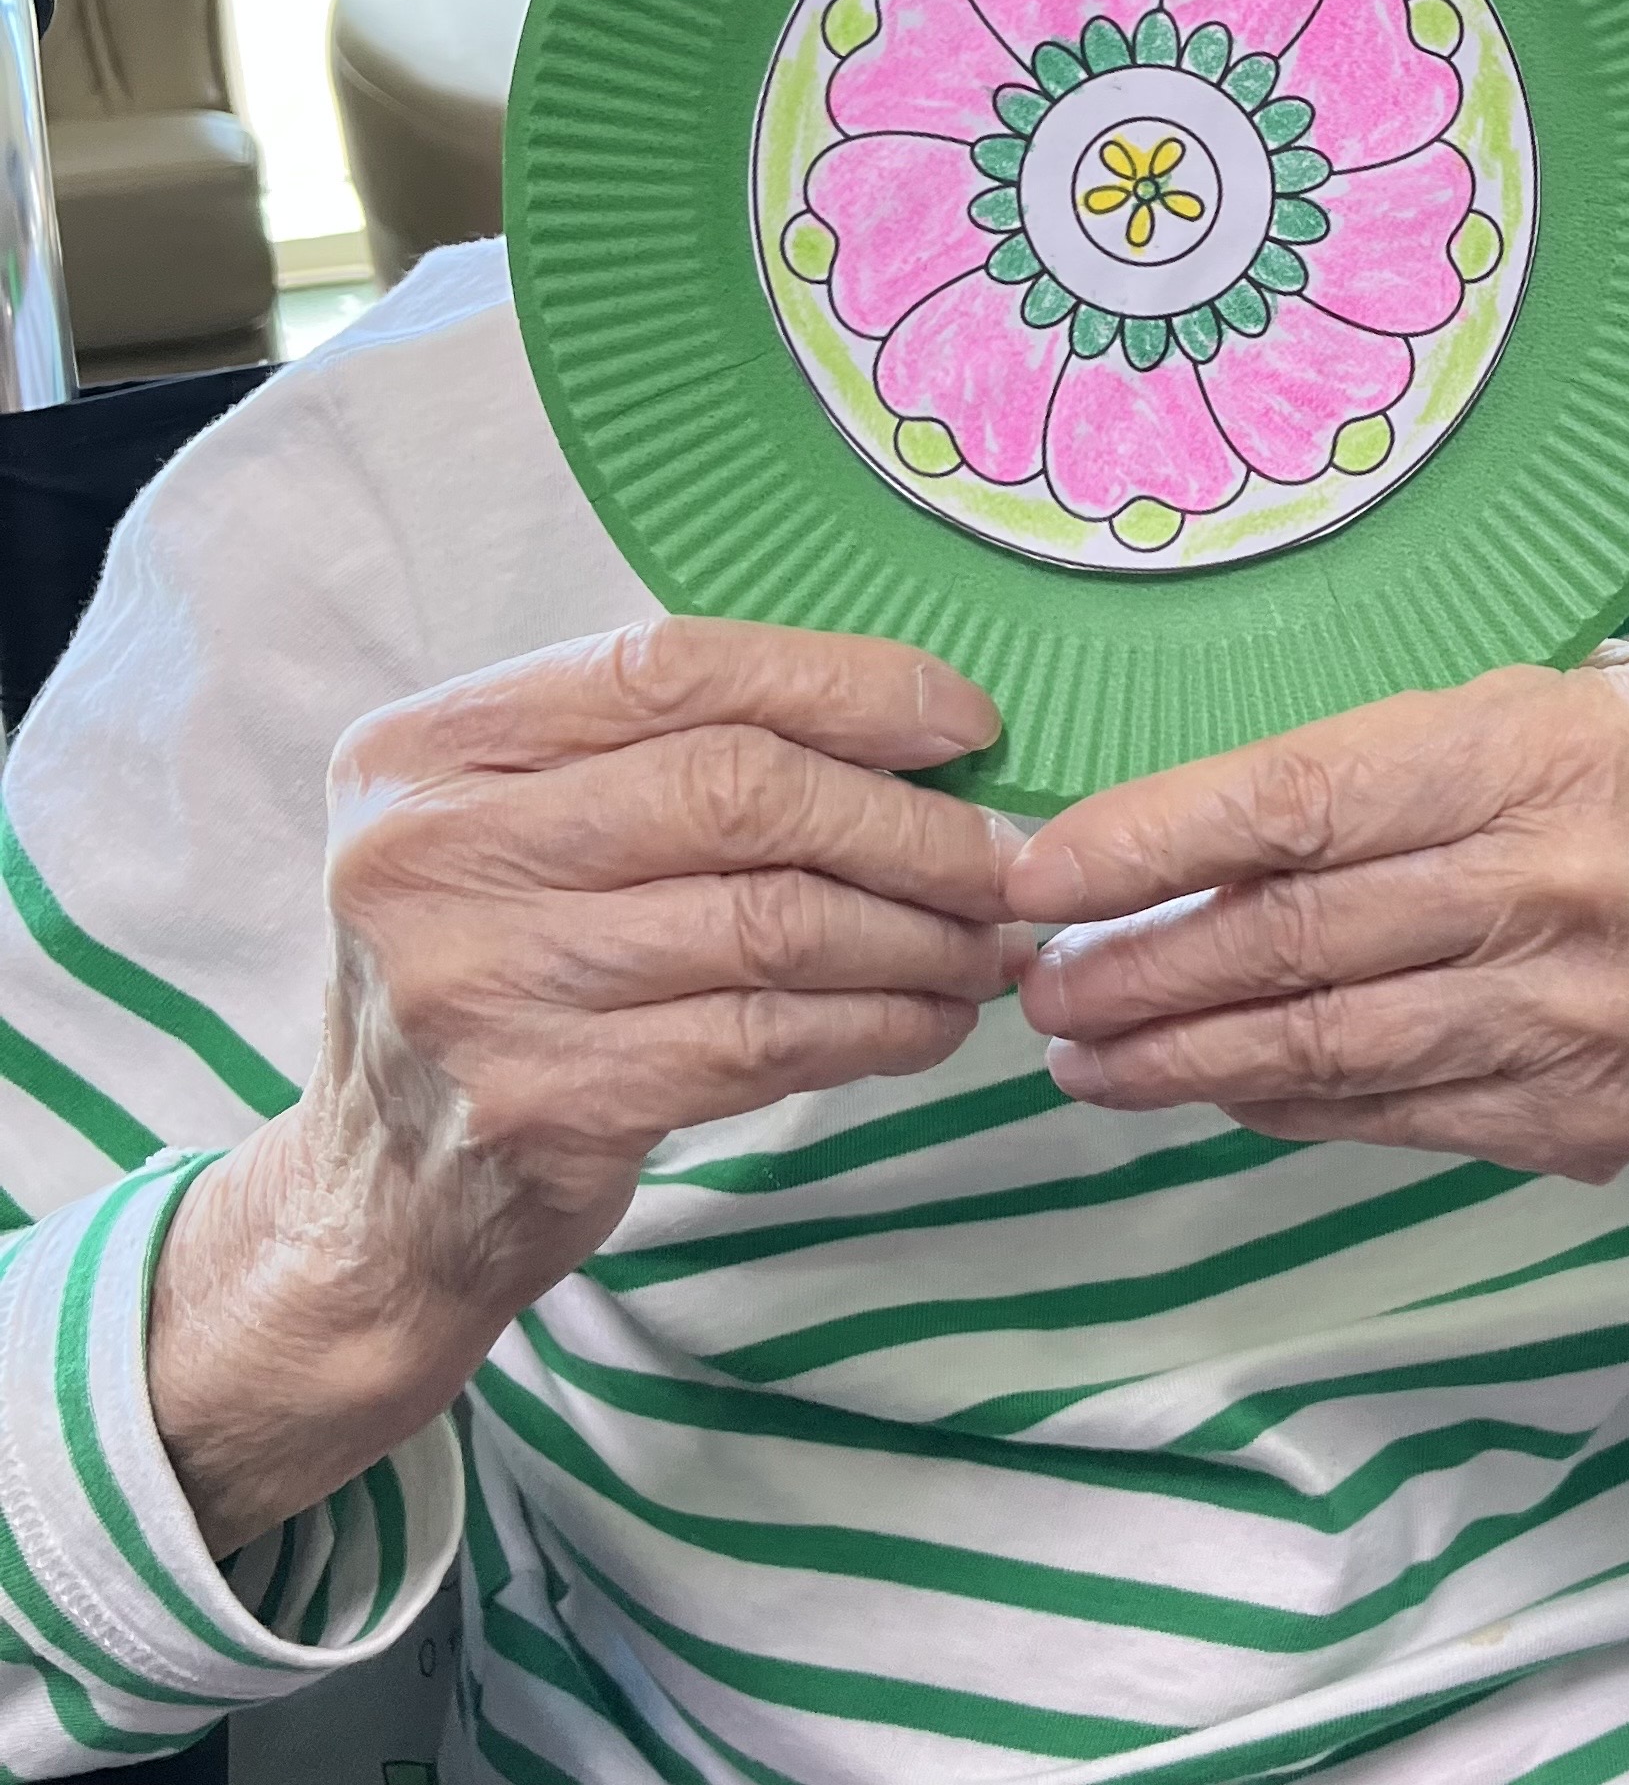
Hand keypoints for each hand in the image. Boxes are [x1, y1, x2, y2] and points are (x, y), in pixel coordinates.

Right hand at [149, 618, 1021, 1558]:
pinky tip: (935, 1020)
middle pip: (737, 791)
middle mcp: (434, 853)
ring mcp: (481, 984)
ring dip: (919, 933)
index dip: (843, 684)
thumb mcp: (523, 826)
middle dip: (907, 822)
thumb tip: (923, 731)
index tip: (966, 722)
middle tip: (1006, 857)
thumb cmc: (503, 969)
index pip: (672, 668)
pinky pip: (766, 1039)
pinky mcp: (547, 1103)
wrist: (382, 1201)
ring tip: (991, 943)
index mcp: (430, 747)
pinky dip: (881, 1025)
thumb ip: (670, 755)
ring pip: (771, 922)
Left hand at [1007, 648, 1628, 1182]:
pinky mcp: (1590, 1119)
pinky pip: (1402, 1116)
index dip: (1152, 843)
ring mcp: (1572, 1020)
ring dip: (1183, 1062)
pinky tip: (1217, 1090)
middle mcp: (1551, 889)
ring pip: (1329, 1052)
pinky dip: (1293, 1106)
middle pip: (1291, 944)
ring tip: (1084, 1058)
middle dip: (1135, 972)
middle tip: (1031, 983)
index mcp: (1543, 752)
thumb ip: (1437, 748)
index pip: (1301, 801)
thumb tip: (1250, 812)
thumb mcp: (1600, 691)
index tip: (1043, 873)